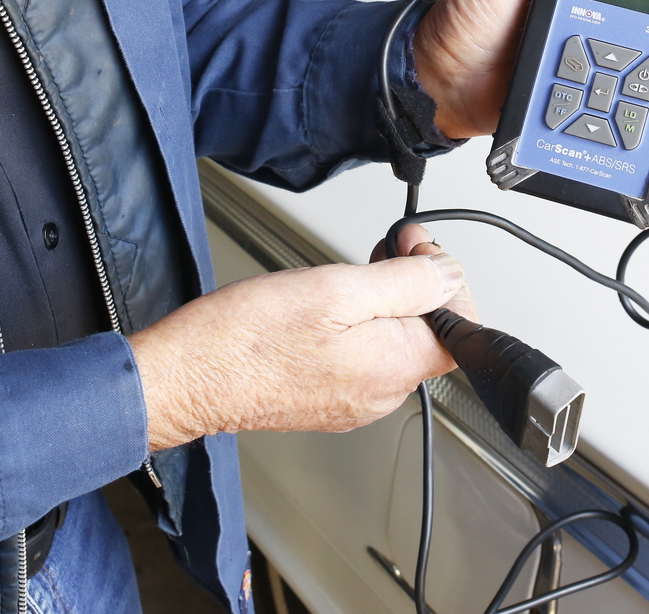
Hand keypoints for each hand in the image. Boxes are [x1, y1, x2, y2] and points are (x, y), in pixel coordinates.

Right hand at [129, 226, 474, 450]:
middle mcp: (381, 392)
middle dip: (415, 284)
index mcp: (394, 367)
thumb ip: (407, 284)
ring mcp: (354, 400)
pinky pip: (363, 356)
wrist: (186, 379)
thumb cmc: (246, 338)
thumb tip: (451, 277)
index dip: (447, 279)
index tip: (415, 249)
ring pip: (395, 340)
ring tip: (347, 276)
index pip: (463, 326)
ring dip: (384, 301)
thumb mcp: (337, 289)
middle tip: (385, 249)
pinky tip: (326, 307)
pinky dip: (357, 324)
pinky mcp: (327, 399)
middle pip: (430, 331)